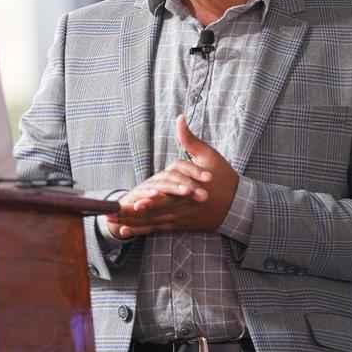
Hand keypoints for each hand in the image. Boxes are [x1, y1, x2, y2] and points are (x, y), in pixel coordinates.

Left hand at [108, 115, 238, 237]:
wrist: (239, 205)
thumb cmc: (224, 178)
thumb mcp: (209, 156)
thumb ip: (190, 139)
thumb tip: (180, 118)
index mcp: (189, 191)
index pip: (167, 197)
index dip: (150, 200)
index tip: (135, 201)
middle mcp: (182, 207)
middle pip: (154, 213)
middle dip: (132, 214)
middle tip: (111, 215)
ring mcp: (180, 218)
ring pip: (153, 222)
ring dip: (132, 224)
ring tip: (113, 224)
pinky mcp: (180, 225)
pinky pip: (158, 229)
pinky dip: (142, 231)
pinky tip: (126, 232)